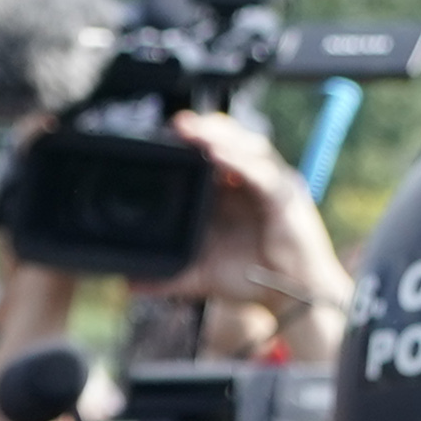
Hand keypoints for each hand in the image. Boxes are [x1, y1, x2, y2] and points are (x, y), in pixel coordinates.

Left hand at [163, 110, 353, 340]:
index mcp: (237, 190)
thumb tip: (128, 284)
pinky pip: (262, 174)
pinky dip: (240, 162)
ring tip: (193, 130)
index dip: (195, 140)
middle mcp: (256, 181)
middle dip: (206, 129)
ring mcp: (274, 186)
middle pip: (233, 141)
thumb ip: (167, 276)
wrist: (292, 296)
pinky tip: (218, 155)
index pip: (218, 151)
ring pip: (249, 148)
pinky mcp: (286, 199)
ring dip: (221, 137)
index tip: (164, 134)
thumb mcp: (201, 274)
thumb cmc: (251, 277)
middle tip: (175, 124)